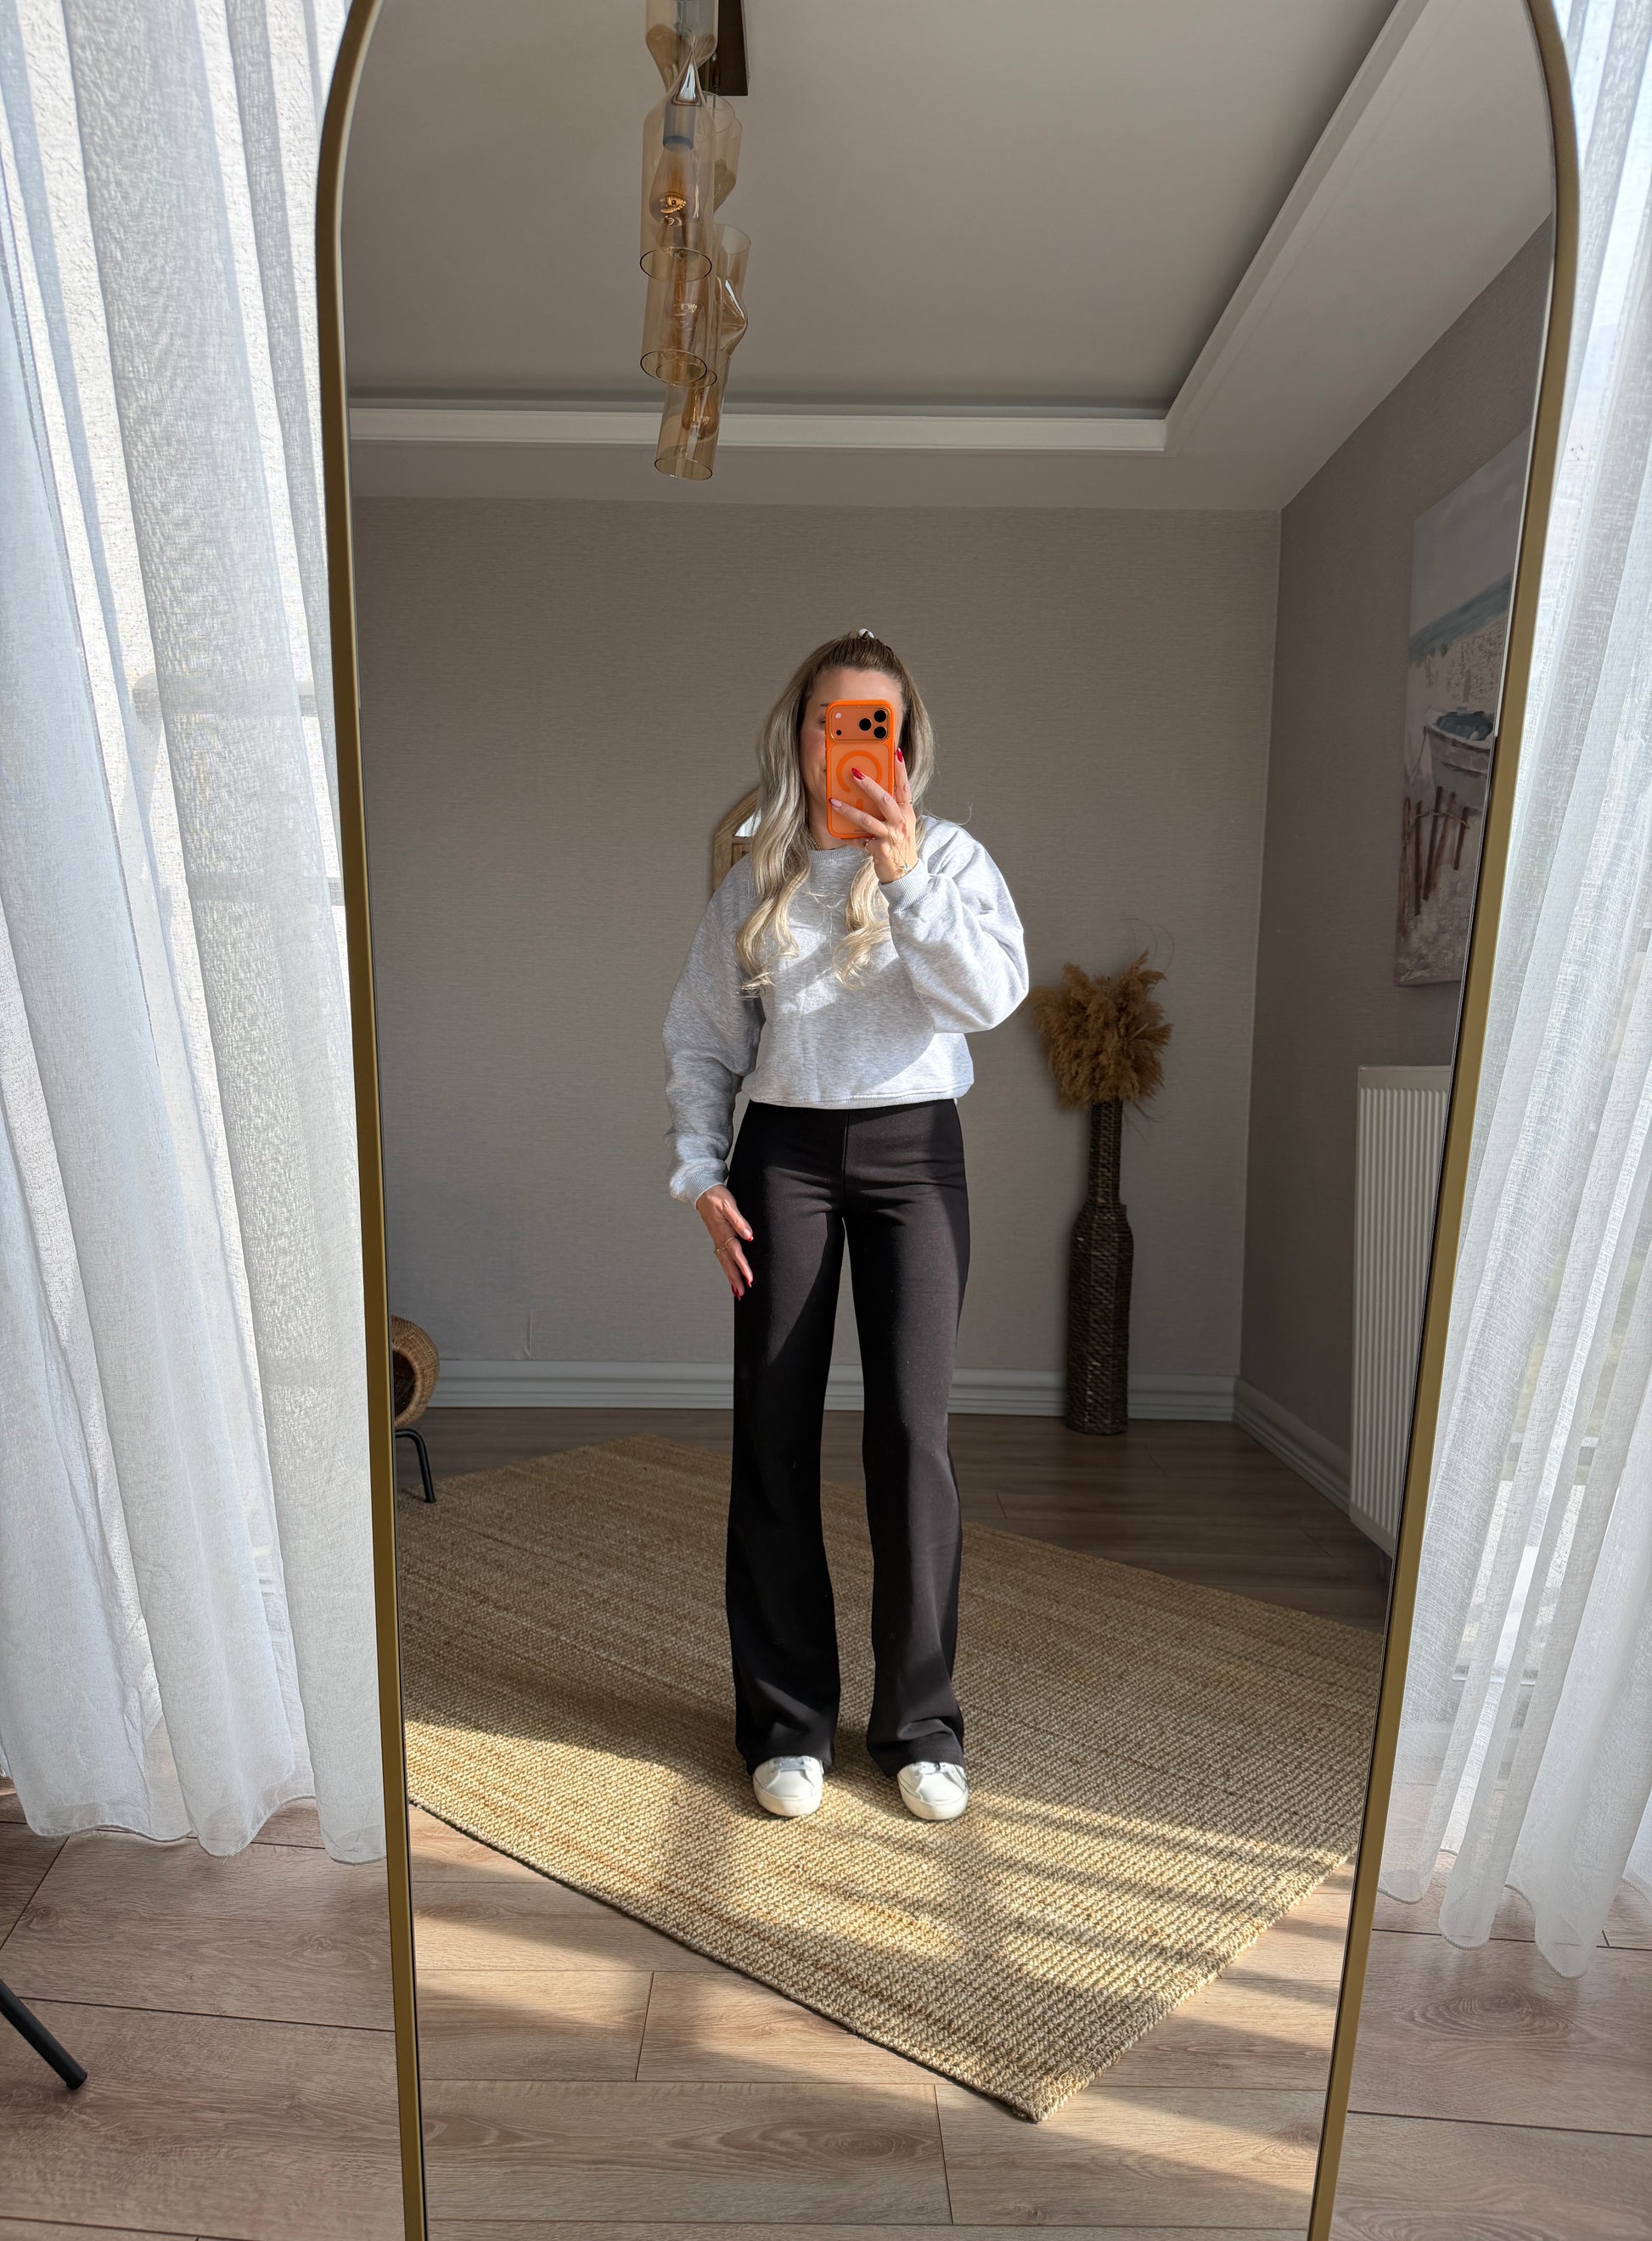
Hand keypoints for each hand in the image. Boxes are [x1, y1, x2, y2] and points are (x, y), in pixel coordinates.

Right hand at [696, 1184, 753, 1298]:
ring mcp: (717, 1239)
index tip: (749, 1278)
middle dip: (735, 1278)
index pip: (734, 1252)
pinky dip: (727, 1269)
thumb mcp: (728, 1204)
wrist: (702, 1191)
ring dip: (731, 1277)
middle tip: (742, 1293)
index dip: (742, 1265)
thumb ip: (739, 1220)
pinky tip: (731, 1276)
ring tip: (738, 1292)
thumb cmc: (716, 1196)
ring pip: (724, 1262)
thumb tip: (749, 1236)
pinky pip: (722, 1257)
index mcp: (722, 1231)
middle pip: (727, 1262)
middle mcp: (719, 1238)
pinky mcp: (717, 1238)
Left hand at [829, 747, 919, 885]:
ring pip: (868, 820)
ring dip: (849, 809)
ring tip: (833, 801)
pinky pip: (861, 841)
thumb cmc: (899, 844)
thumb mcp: (900, 823)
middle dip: (869, 785)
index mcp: (905, 812)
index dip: (900, 770)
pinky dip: (849, 837)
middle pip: (885, 799)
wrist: (904, 873)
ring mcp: (891, 837)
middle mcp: (900, 822)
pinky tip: (839, 833)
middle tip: (854, 772)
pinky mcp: (881, 850)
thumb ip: (890, 808)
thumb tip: (873, 788)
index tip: (895, 752)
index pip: (904, 787)